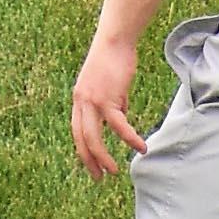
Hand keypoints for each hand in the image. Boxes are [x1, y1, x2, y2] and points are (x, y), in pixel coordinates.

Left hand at [69, 32, 150, 177]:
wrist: (114, 40)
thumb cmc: (114, 60)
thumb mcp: (108, 86)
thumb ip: (112, 103)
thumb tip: (121, 117)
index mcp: (79, 100)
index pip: (77, 132)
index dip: (84, 151)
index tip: (92, 166)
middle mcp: (81, 103)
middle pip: (82, 140)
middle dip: (90, 162)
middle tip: (100, 177)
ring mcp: (92, 101)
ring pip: (94, 138)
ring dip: (104, 158)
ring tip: (115, 172)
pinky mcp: (107, 98)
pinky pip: (118, 126)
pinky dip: (129, 139)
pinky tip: (140, 147)